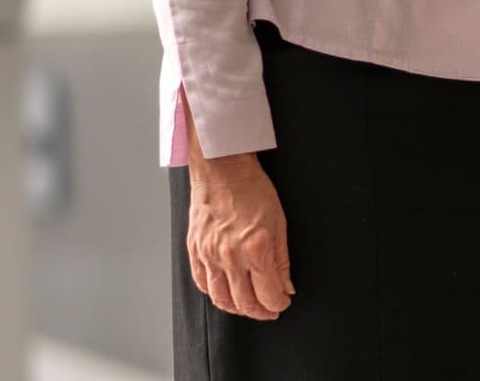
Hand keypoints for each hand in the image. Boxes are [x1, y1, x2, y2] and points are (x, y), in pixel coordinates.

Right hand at [186, 152, 294, 320]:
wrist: (221, 167)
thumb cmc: (251, 187)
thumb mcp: (279, 221)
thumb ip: (281, 259)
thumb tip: (286, 286)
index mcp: (255, 247)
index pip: (268, 293)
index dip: (278, 304)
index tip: (283, 303)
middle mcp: (229, 256)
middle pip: (244, 302)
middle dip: (261, 312)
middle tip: (269, 310)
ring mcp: (208, 254)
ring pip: (221, 299)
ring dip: (238, 308)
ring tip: (249, 306)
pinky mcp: (194, 250)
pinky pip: (202, 284)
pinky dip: (215, 294)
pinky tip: (226, 292)